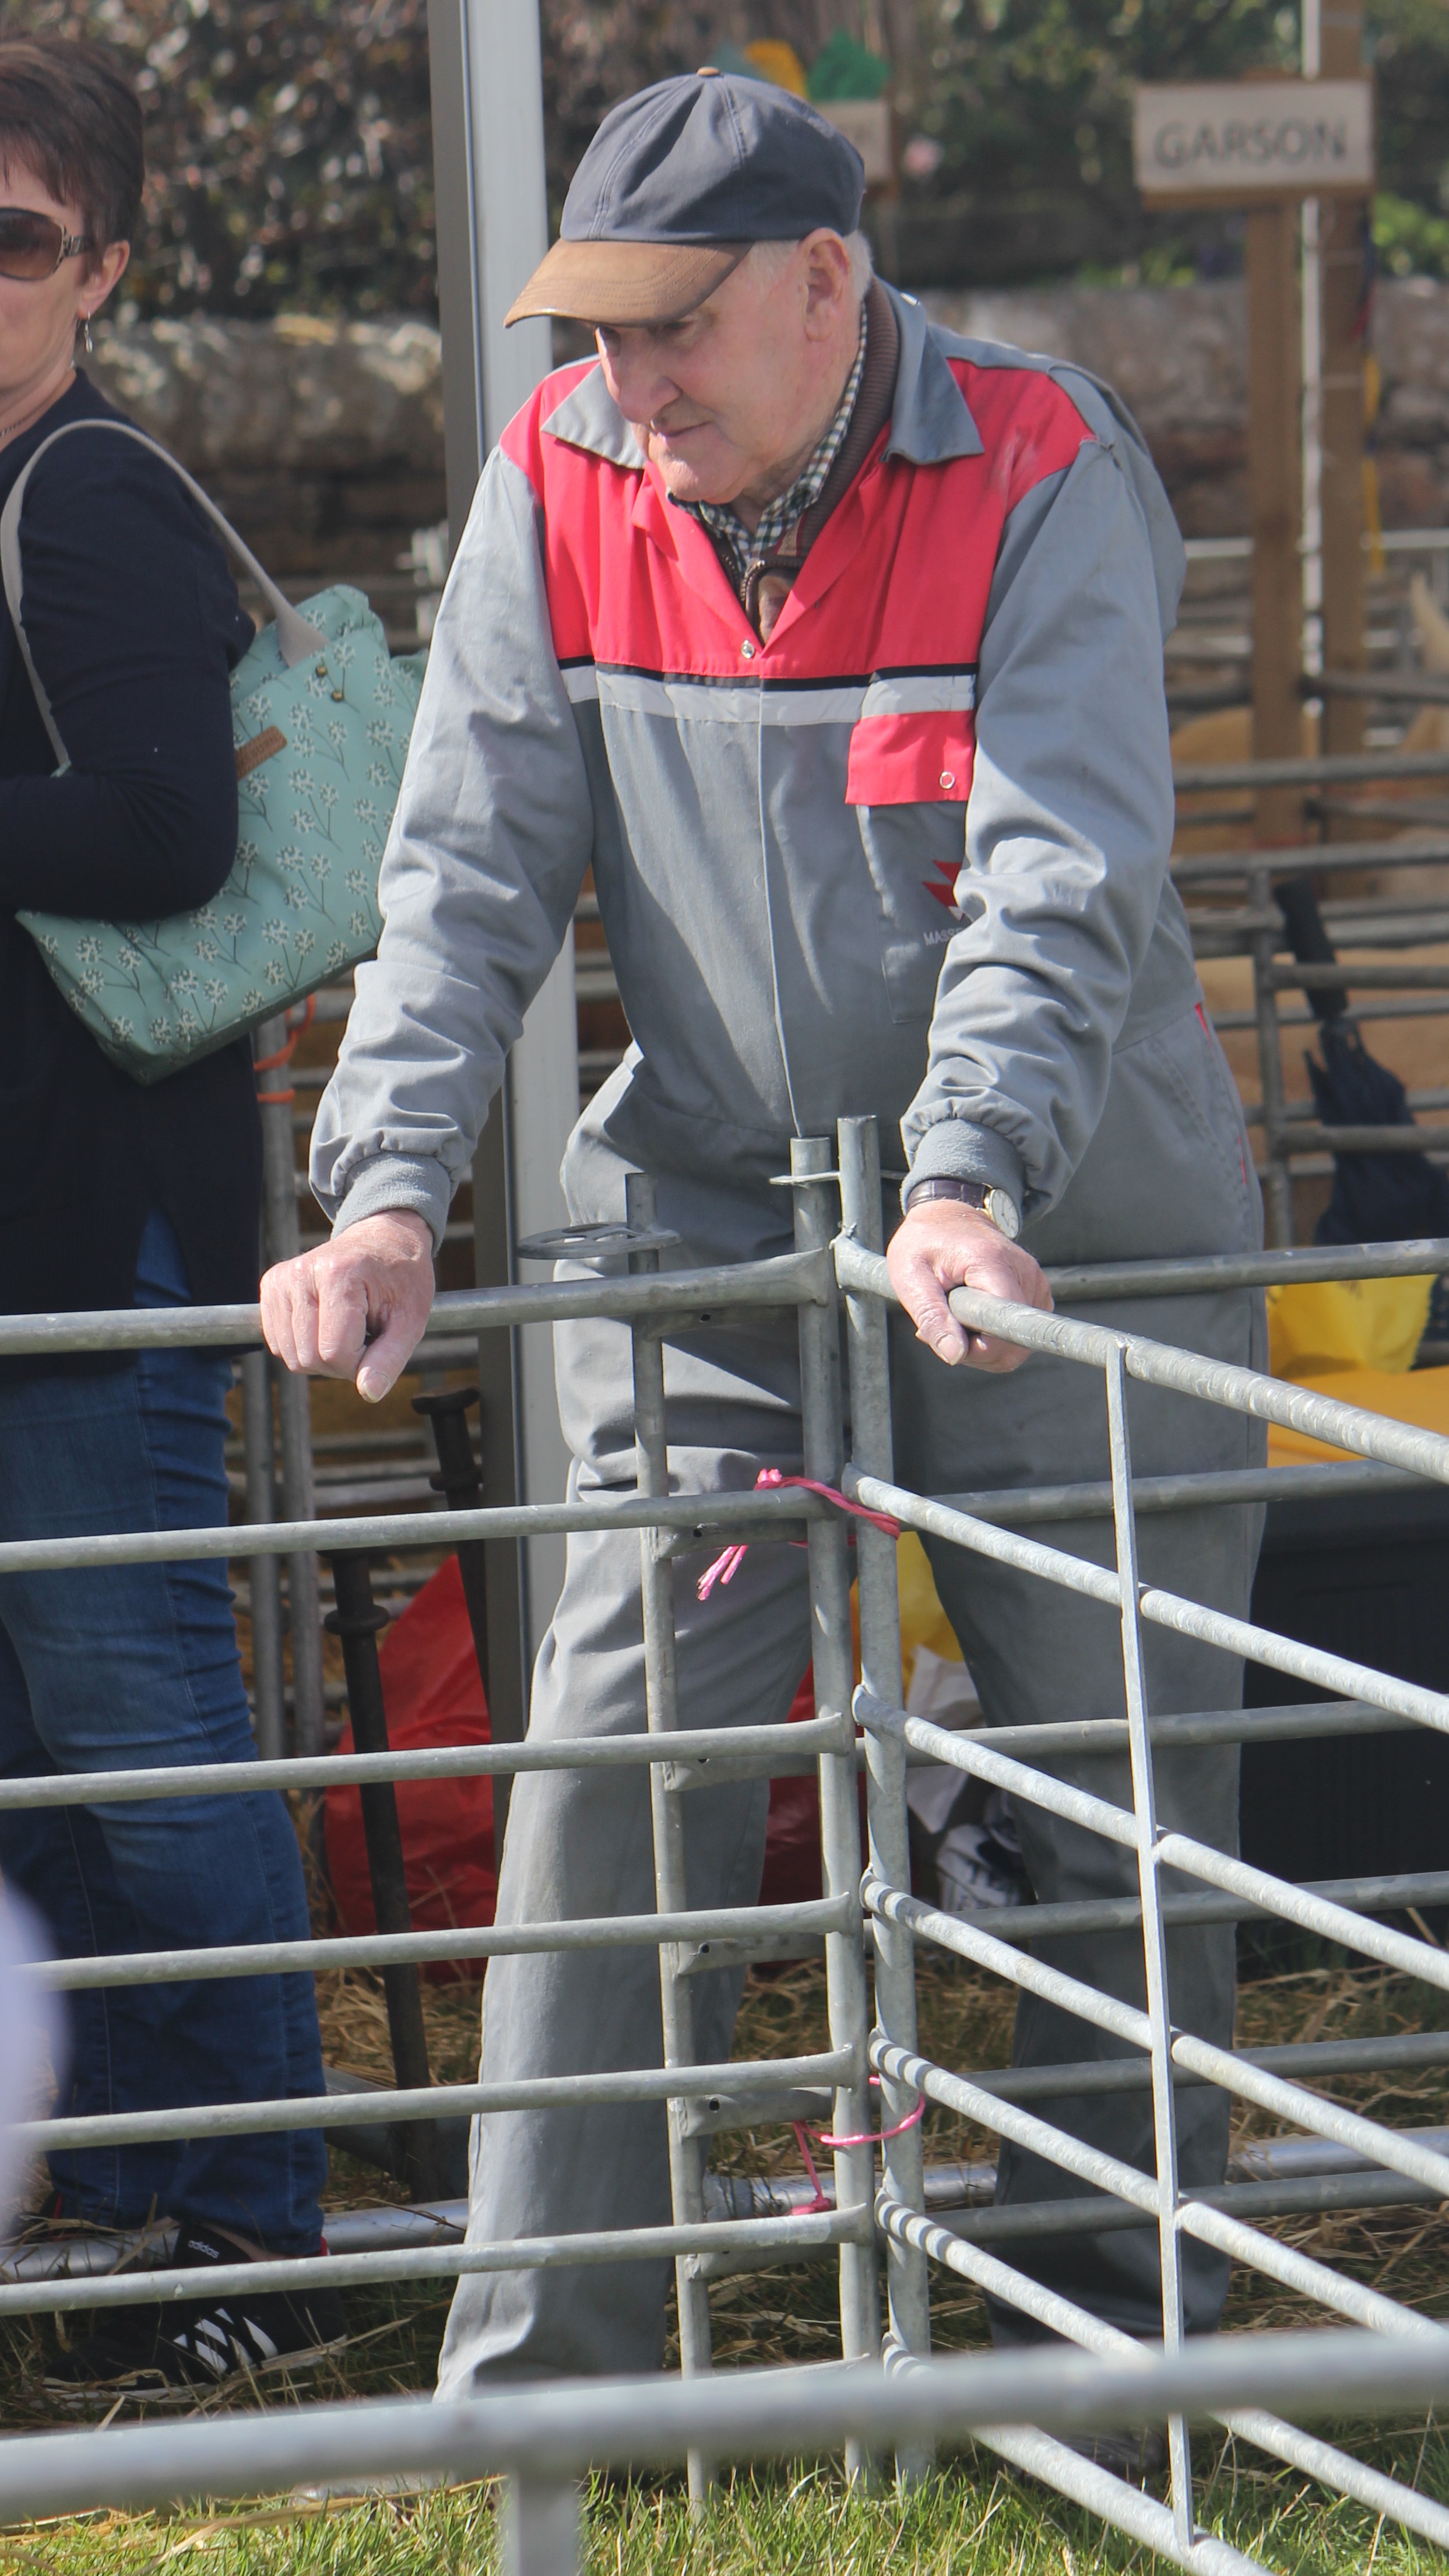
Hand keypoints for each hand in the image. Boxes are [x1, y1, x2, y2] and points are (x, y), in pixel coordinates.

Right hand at [260, 1210, 435, 1403]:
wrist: (383, 1239)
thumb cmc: (402, 1279)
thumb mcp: (411, 1319)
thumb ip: (390, 1359)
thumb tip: (369, 1393)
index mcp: (340, 1276)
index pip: (335, 1353)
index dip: (361, 1362)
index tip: (379, 1341)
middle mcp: (302, 1274)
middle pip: (309, 1358)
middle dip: (341, 1362)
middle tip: (364, 1335)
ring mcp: (281, 1279)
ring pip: (291, 1356)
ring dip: (322, 1356)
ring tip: (346, 1326)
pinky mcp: (271, 1285)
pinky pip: (279, 1344)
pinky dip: (304, 1346)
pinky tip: (326, 1323)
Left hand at [886, 1200, 1052, 1373]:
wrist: (945, 1218)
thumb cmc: (923, 1243)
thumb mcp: (911, 1278)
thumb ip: (932, 1317)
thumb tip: (954, 1356)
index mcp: (993, 1263)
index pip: (1005, 1325)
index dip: (980, 1347)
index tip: (953, 1338)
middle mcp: (1025, 1272)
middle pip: (1014, 1343)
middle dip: (977, 1349)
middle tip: (945, 1326)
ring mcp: (1035, 1282)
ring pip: (1017, 1344)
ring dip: (983, 1344)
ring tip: (957, 1316)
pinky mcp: (1036, 1291)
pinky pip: (1019, 1333)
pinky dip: (994, 1336)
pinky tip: (973, 1317)